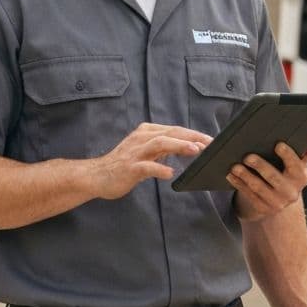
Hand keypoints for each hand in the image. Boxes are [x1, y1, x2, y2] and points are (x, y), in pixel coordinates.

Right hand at [90, 123, 210, 199]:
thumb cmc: (124, 165)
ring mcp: (135, 152)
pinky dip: (159, 168)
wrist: (96, 176)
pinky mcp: (129, 168)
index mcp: (146, 132)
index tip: (210, 140)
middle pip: (170, 133)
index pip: (174, 130)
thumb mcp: (146, 151)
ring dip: (179, 146)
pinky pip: (146, 167)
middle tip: (209, 144)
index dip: (194, 134)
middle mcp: (141, 138)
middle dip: (192, 137)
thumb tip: (188, 147)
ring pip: (160, 144)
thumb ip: (163, 148)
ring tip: (195, 150)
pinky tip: (170, 173)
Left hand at [227, 137, 306, 221]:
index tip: (278, 145)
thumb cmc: (287, 172)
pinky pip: (248, 195)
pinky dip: (239, 184)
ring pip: (258, 187)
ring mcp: (276, 203)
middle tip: (248, 156)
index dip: (288, 156)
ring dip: (245, 176)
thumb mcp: (299, 162)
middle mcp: (291, 192)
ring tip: (235, 166)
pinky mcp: (262, 209)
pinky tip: (231, 175)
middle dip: (260, 166)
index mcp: (302, 177)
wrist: (278, 198)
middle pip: (273, 177)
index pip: (296, 166)